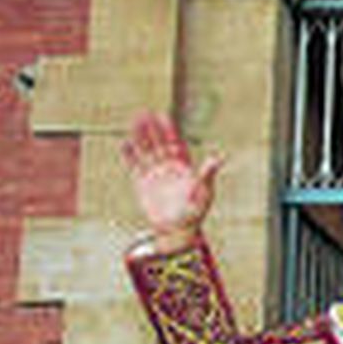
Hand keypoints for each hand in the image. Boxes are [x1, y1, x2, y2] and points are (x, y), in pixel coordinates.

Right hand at [121, 111, 222, 250]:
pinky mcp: (142, 184)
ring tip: (133, 122)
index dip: (169, 130)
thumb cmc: (195, 212)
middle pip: (159, 144)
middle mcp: (169, 168)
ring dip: (140, 137)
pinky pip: (134, 166)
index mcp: (184, 167)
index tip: (162, 115)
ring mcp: (155, 174)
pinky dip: (129, 155)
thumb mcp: (204, 192)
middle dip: (152, 129)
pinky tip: (124, 143)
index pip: (175, 143)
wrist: (177, 230)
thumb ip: (208, 174)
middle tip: (143, 113)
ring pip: (146, 151)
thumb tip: (218, 158)